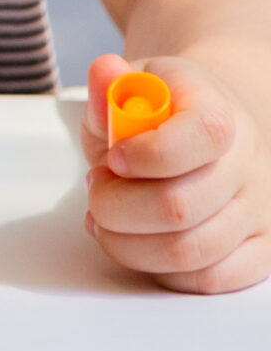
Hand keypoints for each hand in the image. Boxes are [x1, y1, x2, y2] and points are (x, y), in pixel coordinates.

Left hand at [80, 50, 270, 293]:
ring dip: (128, 244)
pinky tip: (137, 243)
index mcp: (218, 113)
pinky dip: (161, 270)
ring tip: (105, 219)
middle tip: (96, 189)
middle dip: (115, 207)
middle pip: (179, 208)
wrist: (212, 127)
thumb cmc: (162, 112)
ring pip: (190, 253)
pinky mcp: (259, 250)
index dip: (145, 155)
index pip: (200, 136)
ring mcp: (258, 212)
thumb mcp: (130, 87)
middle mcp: (247, 166)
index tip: (113, 157)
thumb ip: (109, 86)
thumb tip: (105, 71)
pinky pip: (210, 279)